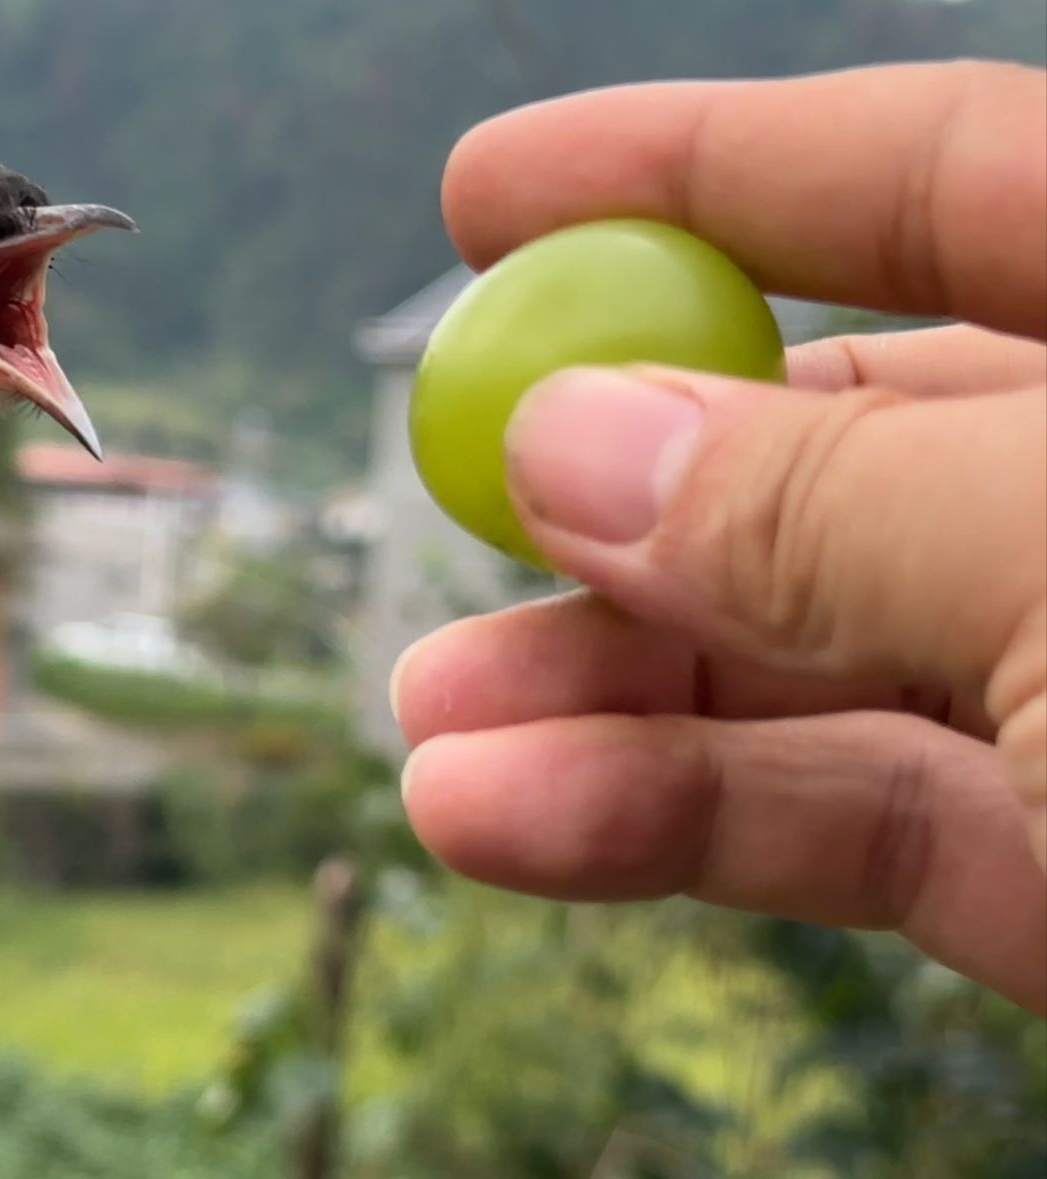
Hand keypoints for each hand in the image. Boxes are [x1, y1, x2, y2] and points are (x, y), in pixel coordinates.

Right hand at [394, 61, 1046, 1010]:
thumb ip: (834, 500)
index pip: (943, 179)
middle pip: (844, 437)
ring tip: (426, 720)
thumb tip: (568, 437)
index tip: (481, 197)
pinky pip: (853, 819)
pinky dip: (672, 822)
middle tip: (452, 492)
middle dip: (621, 475)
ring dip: (600, 686)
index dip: (700, 166)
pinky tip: (497, 820)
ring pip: (823, 655)